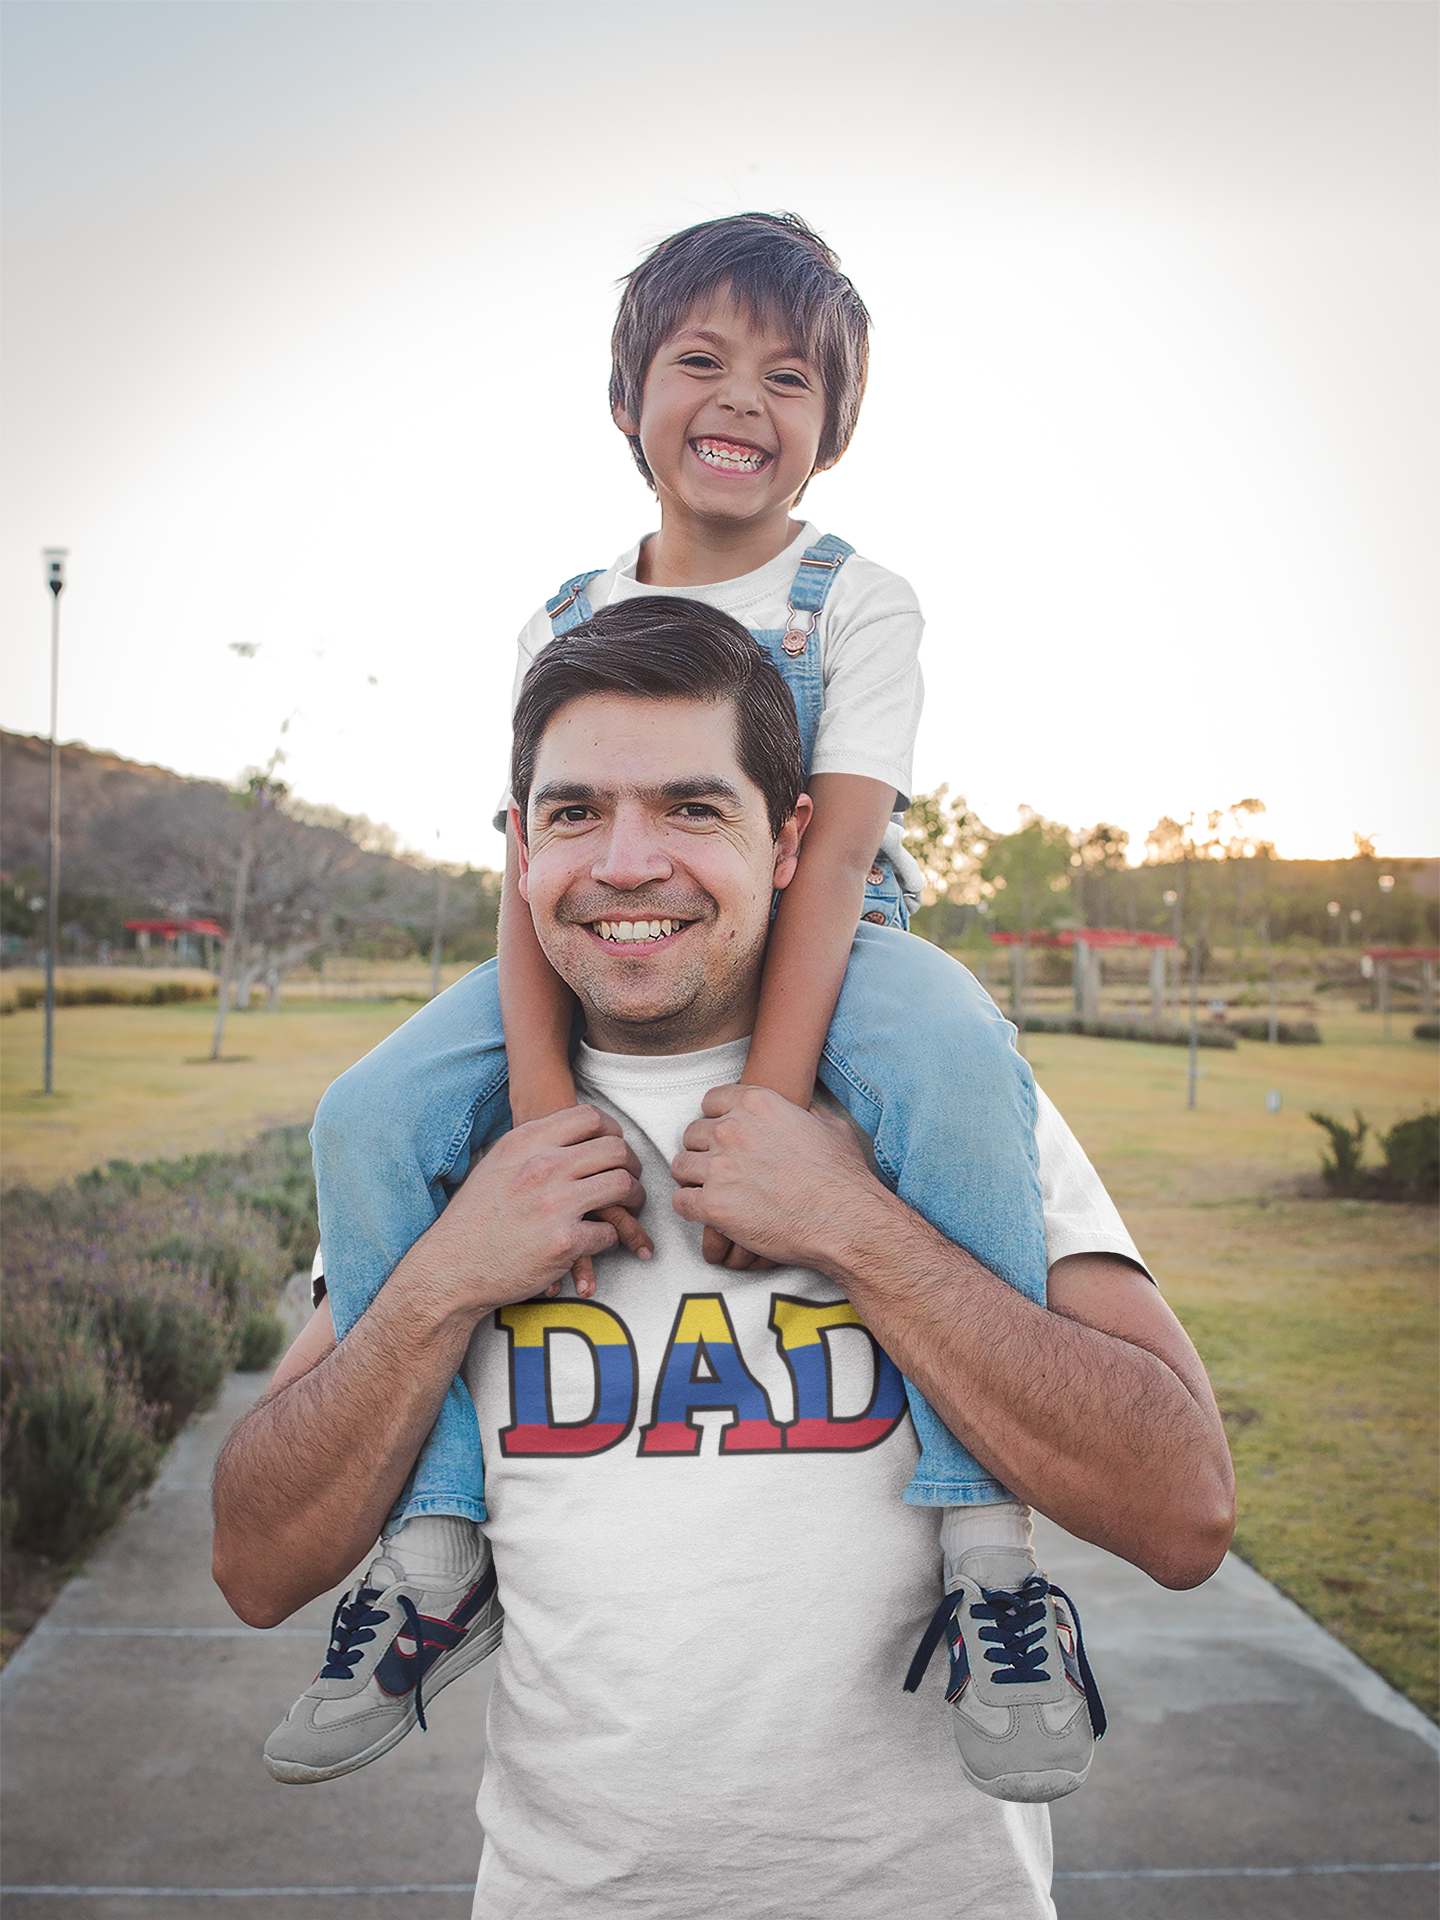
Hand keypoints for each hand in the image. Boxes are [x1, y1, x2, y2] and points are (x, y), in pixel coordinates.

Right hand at [417, 1105, 645, 1313]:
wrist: (449, 1267)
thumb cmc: (471, 1218)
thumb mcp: (496, 1165)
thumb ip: (530, 1147)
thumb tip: (564, 1139)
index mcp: (527, 1142)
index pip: (590, 1117)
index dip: (612, 1130)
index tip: (615, 1146)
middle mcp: (543, 1167)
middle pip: (615, 1149)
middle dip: (632, 1164)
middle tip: (631, 1179)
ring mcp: (555, 1203)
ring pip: (622, 1186)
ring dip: (634, 1199)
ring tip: (632, 1207)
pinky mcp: (564, 1241)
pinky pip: (610, 1232)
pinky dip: (612, 1239)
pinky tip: (601, 1242)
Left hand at [672, 1085, 880, 1271]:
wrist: (845, 1220)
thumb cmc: (842, 1176)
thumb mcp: (829, 1125)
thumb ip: (804, 1111)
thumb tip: (801, 1110)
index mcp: (756, 1104)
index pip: (711, 1100)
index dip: (717, 1119)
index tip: (725, 1136)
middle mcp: (731, 1130)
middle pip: (692, 1133)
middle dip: (704, 1150)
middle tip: (721, 1169)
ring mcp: (719, 1167)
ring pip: (681, 1166)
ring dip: (694, 1178)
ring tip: (712, 1191)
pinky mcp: (713, 1205)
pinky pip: (680, 1202)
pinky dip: (691, 1208)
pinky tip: (709, 1213)